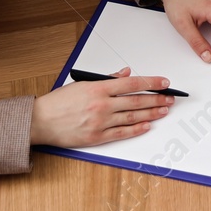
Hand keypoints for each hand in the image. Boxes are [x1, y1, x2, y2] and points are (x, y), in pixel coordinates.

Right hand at [30, 68, 174, 146]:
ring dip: (151, 114)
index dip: (152, 83)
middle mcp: (102, 105)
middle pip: (137, 101)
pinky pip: (122, 133)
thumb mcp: (83, 83)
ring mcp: (100, 122)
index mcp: (98, 88)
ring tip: (164, 111)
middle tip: (170, 99)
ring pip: (133, 117)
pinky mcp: (96, 137)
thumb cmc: (58, 102)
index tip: (165, 83)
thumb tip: (126, 73)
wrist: (40, 121)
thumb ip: (107, 78)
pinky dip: (136, 130)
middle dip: (157, 99)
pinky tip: (147, 125)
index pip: (133, 84)